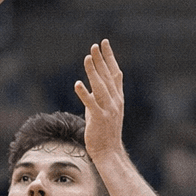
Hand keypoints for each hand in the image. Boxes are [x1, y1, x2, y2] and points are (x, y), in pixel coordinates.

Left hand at [74, 39, 124, 164]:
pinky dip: (84, 93)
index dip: (109, 57)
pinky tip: (77, 84)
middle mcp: (115, 101)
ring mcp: (108, 109)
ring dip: (93, 71)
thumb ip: (97, 97)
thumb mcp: (102, 110)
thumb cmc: (104, 131)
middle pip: (107, 76)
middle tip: (95, 45)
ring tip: (87, 57)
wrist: (109, 152)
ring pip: (100, 86)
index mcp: (117, 97)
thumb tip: (89, 85)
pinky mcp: (99, 118)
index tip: (104, 43)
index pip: (115, 73)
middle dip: (101, 59)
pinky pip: (91, 103)